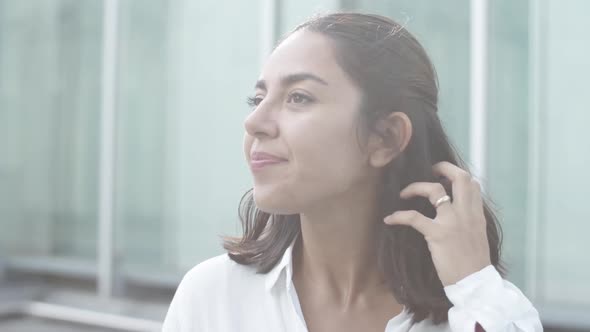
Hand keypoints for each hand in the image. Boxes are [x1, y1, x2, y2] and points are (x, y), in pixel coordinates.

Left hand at [383, 161, 491, 285]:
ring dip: (415, 187)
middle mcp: (466, 214)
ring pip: (434, 190)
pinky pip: (413, 217)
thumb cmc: (473, 265)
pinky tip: (389, 219)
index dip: (458, 174)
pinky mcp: (437, 234)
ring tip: (403, 193)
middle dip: (442, 167)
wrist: (475, 284)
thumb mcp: (478, 237)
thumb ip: (469, 221)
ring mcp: (452, 222)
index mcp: (477, 215)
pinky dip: (398, 216)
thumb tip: (456, 214)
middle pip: (460, 178)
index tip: (444, 176)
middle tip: (429, 170)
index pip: (473, 184)